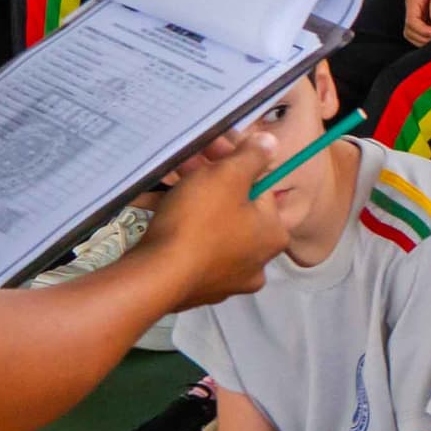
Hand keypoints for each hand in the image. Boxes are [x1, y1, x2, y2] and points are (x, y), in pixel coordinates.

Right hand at [136, 131, 285, 310]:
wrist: (157, 276)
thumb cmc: (199, 222)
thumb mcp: (227, 176)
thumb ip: (252, 156)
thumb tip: (271, 143)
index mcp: (274, 234)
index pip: (259, 188)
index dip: (234, 162)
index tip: (211, 147)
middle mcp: (257, 262)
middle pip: (235, 208)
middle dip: (210, 179)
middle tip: (185, 159)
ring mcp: (227, 279)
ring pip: (212, 226)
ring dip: (192, 199)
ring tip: (168, 176)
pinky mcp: (197, 287)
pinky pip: (193, 247)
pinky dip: (180, 226)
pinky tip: (158, 207)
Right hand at [404, 0, 430, 42]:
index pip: (411, 22)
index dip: (423, 32)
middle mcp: (413, 4)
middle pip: (409, 30)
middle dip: (422, 38)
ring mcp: (418, 9)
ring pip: (414, 32)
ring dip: (425, 39)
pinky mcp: (426, 11)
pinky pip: (423, 29)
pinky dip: (429, 36)